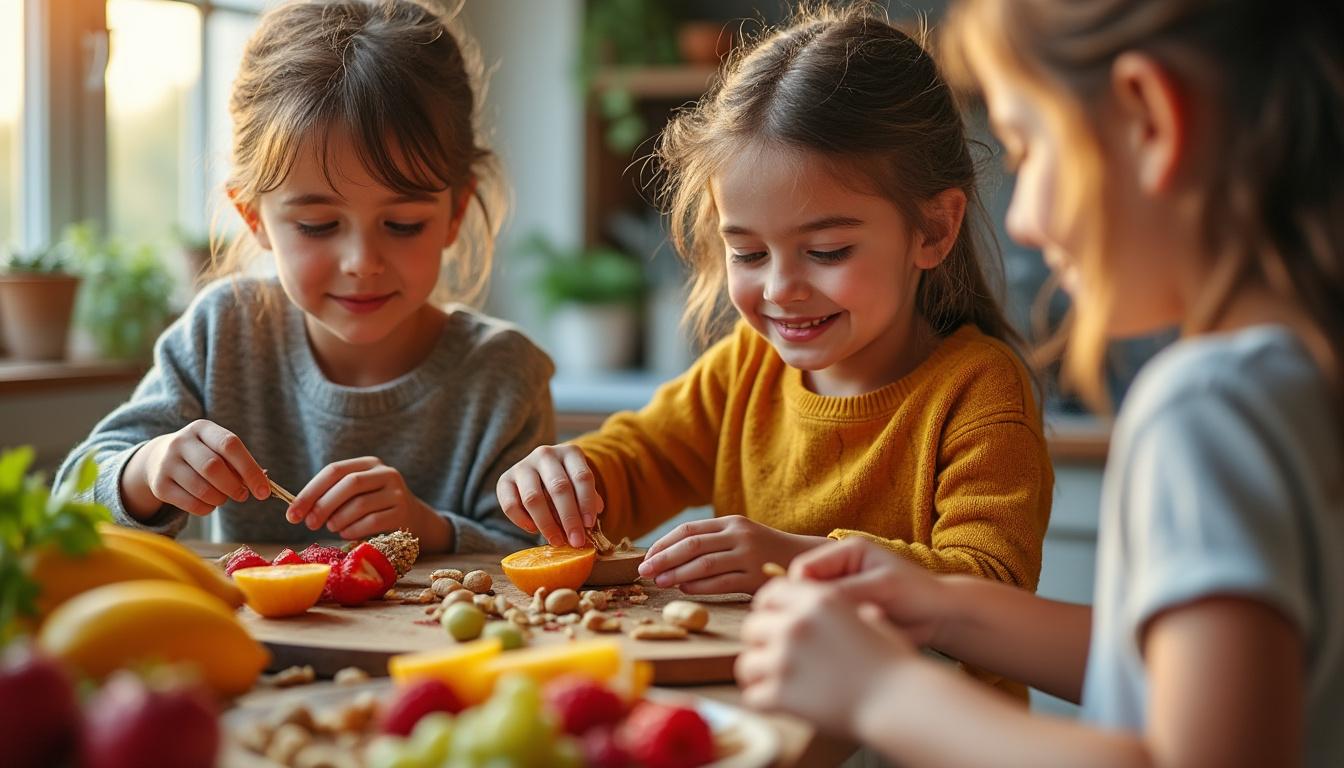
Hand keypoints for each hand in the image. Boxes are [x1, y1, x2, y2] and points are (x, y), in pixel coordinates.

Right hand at [125, 419, 269, 518]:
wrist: (157, 459)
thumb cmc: (202, 455)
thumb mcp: (218, 450)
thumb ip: (240, 464)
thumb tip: (264, 484)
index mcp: (202, 428)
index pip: (230, 445)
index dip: (250, 469)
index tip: (264, 491)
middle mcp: (181, 442)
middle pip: (213, 467)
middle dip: (234, 486)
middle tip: (243, 495)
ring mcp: (166, 463)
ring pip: (202, 488)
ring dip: (220, 499)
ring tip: (224, 497)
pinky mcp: (159, 485)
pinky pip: (190, 504)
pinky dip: (207, 509)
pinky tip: (209, 504)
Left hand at [286, 457, 444, 543]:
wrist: (414, 521)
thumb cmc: (374, 508)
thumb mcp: (356, 494)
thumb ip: (331, 495)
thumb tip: (297, 511)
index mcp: (369, 463)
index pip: (334, 470)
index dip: (310, 491)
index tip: (292, 514)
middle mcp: (386, 473)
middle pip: (349, 483)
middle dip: (323, 505)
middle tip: (309, 524)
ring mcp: (397, 492)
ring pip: (360, 504)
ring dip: (338, 520)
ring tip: (331, 528)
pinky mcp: (403, 512)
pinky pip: (372, 521)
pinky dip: (353, 530)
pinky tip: (346, 534)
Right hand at [495, 444, 602, 548]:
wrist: (539, 471)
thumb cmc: (566, 482)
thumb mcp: (581, 485)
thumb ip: (588, 501)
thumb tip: (588, 524)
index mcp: (570, 452)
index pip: (581, 476)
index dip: (587, 502)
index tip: (589, 525)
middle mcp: (545, 454)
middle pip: (559, 487)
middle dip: (569, 518)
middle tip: (576, 541)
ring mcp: (523, 466)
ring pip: (533, 498)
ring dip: (547, 524)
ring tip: (557, 541)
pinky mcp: (504, 480)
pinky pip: (511, 505)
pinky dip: (522, 521)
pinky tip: (534, 530)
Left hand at [638, 516, 827, 593]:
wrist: (804, 559)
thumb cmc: (764, 552)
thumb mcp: (740, 537)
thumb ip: (712, 543)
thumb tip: (669, 558)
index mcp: (731, 522)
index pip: (689, 530)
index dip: (664, 543)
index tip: (646, 556)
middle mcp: (739, 535)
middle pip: (692, 545)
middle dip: (663, 558)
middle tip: (644, 571)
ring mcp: (748, 556)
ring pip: (703, 564)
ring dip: (676, 573)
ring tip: (660, 582)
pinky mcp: (755, 577)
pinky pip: (720, 583)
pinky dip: (699, 586)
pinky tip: (685, 589)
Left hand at [736, 578, 917, 736]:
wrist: (901, 700)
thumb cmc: (893, 663)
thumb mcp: (871, 616)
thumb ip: (845, 608)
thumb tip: (845, 606)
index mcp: (818, 600)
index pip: (771, 592)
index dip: (769, 608)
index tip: (774, 622)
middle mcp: (797, 624)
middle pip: (752, 626)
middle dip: (761, 642)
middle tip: (776, 657)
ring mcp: (786, 659)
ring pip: (747, 663)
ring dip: (759, 674)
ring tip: (775, 682)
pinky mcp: (781, 694)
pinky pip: (753, 696)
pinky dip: (763, 701)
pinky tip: (779, 703)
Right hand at [787, 537, 949, 645]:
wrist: (940, 616)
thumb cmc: (917, 594)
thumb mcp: (882, 588)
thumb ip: (845, 591)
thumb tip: (809, 601)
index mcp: (845, 550)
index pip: (803, 568)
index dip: (802, 591)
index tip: (815, 614)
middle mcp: (839, 568)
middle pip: (804, 589)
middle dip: (815, 609)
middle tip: (837, 625)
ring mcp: (841, 591)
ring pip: (814, 609)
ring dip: (827, 622)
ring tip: (853, 628)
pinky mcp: (846, 613)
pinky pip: (828, 624)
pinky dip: (837, 632)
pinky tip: (856, 637)